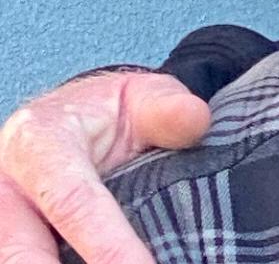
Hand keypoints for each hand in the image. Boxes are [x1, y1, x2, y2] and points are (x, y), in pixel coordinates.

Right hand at [0, 72, 210, 263]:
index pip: (72, 202)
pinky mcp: (2, 245)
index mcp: (38, 143)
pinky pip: (15, 262)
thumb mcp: (140, 95)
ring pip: (13, 263)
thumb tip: (195, 121)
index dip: (108, 246)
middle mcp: (4, 190)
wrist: (65, 120)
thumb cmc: (107, 114)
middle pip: (23, 256)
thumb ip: (166, 108)